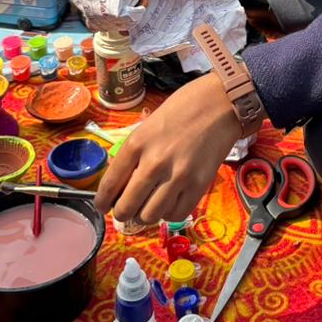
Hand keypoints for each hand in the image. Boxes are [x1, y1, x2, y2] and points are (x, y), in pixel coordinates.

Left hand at [94, 74, 240, 223]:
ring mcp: (178, 177)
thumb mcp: (147, 126)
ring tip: (149, 206)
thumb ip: (133, 154)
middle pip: (126, 207)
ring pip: (150, 216)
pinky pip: (176, 214)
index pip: (109, 185)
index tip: (103, 207)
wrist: (219, 104)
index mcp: (136, 144)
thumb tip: (119, 183)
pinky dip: (169, 212)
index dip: (102, 202)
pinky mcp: (199, 186)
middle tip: (127, 210)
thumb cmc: (181, 109)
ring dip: (146, 215)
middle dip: (122, 213)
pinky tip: (170, 201)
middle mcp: (153, 163)